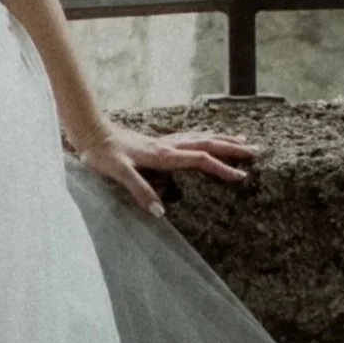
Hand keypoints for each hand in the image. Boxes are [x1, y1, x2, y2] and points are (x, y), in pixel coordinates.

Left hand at [75, 120, 259, 217]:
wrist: (88, 130)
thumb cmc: (99, 153)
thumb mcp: (116, 172)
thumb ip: (138, 189)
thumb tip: (161, 212)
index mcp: (162, 154)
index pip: (199, 159)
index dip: (222, 167)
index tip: (243, 176)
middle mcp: (166, 145)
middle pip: (206, 143)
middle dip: (232, 147)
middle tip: (256, 150)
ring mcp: (162, 142)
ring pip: (199, 137)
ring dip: (221, 139)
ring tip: (241, 139)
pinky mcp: (156, 142)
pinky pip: (189, 137)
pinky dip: (204, 137)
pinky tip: (206, 138)